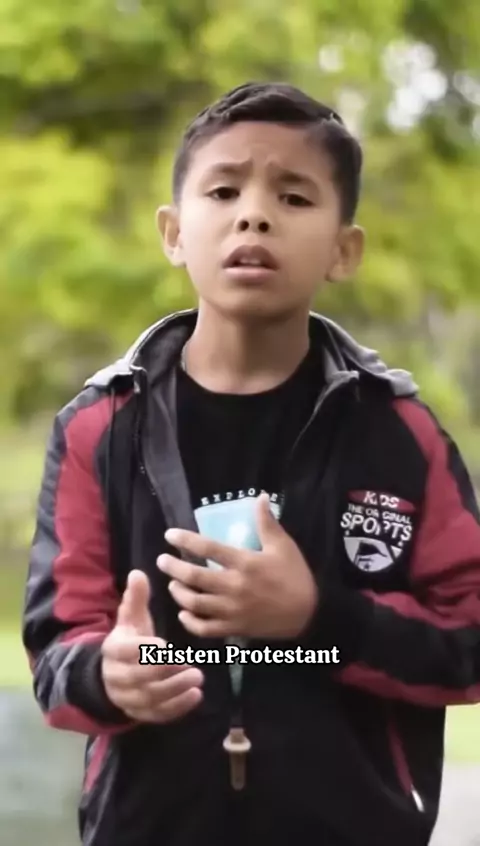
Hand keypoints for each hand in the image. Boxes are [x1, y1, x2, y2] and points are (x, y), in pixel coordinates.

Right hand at [101, 569, 203, 722]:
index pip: (124, 651)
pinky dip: (176, 708)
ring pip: (149, 699)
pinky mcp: (139, 713)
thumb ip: (136, 598)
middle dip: (166, 673)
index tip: (165, 646)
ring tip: (198, 679)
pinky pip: (156, 715)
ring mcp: (126, 697)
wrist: (113, 674)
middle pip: (138, 678)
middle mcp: (116, 676)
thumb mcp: (131, 619)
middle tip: (193, 666)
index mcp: (113, 649)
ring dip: (175, 691)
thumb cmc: (130, 641)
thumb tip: (138, 573)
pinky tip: (196, 697)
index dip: (143, 650)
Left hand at [158, 494, 318, 639]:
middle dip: (173, 567)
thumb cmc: (295, 576)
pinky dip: (190, 622)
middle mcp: (234, 586)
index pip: (208, 548)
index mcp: (245, 563)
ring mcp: (232, 610)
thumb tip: (260, 496)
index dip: (185, 540)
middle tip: (162, 561)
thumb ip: (267, 522)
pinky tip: (184, 613)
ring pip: (195, 603)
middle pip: (194, 576)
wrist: (309, 614)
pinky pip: (205, 628)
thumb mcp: (283, 546)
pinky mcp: (234, 628)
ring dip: (179, 593)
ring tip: (173, 585)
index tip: (169, 535)